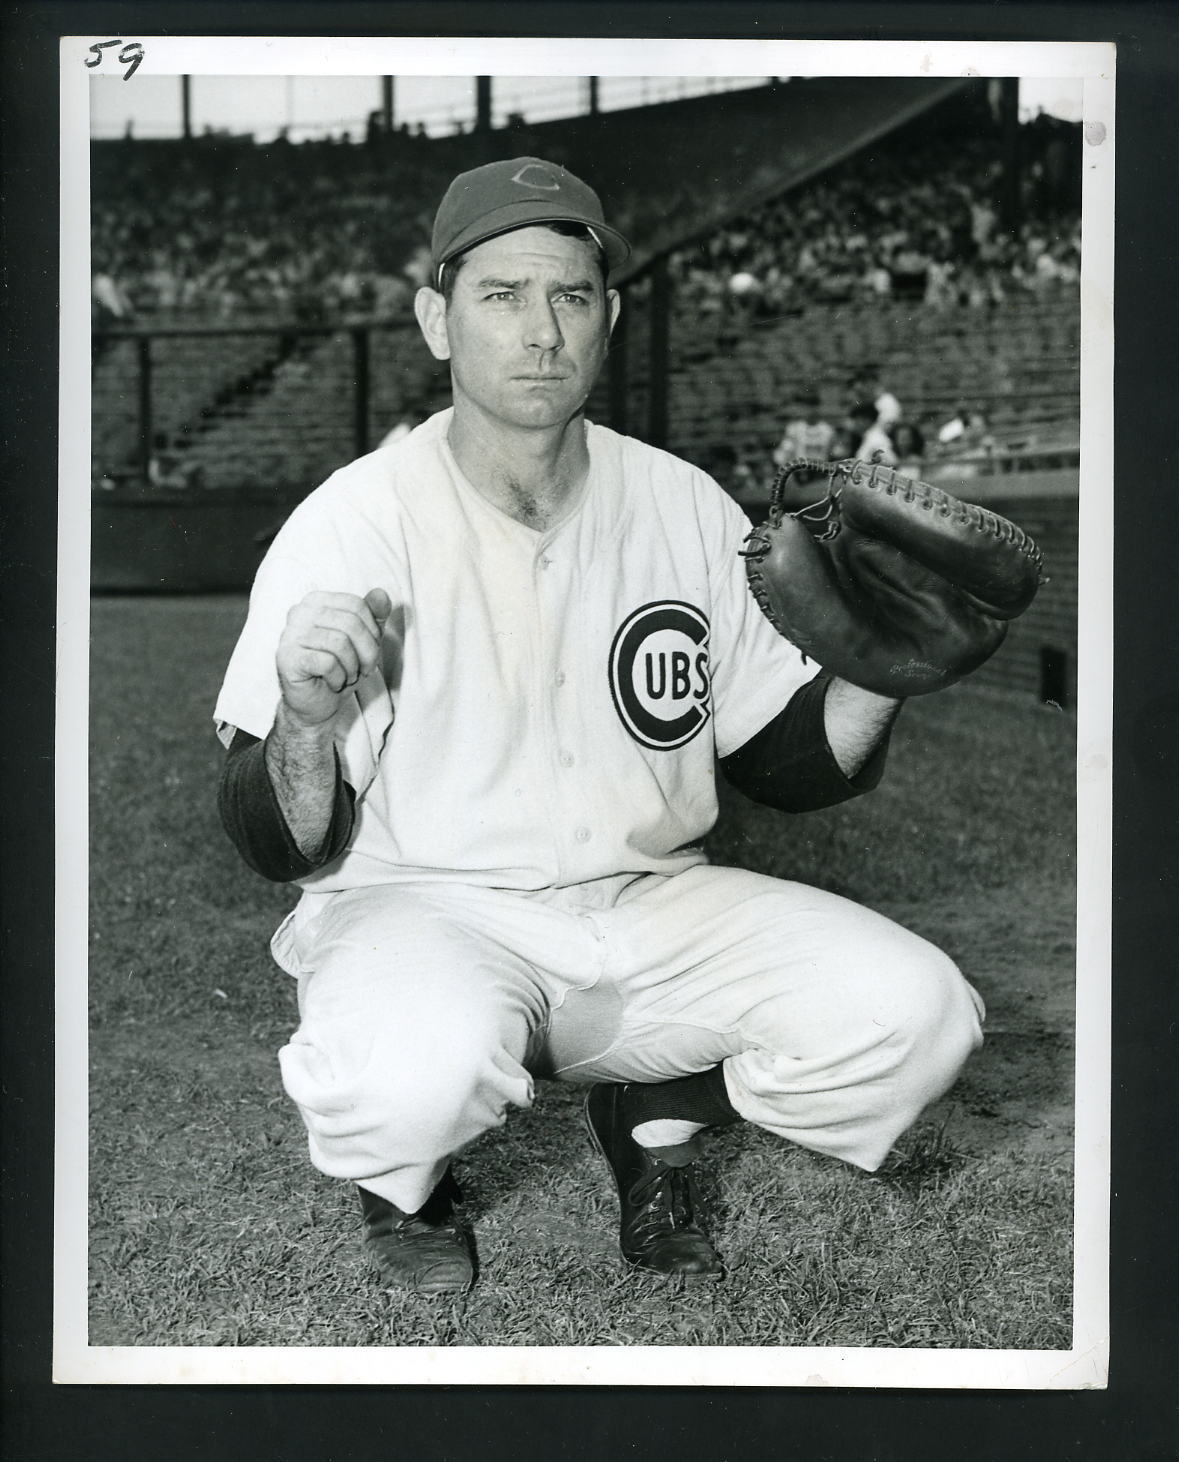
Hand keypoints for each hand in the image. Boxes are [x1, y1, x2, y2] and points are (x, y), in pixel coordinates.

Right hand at [275, 589, 391, 728]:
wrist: (316, 703)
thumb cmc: (339, 668)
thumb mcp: (364, 640)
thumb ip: (374, 615)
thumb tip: (382, 594)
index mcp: (317, 601)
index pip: (357, 605)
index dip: (373, 631)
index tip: (371, 651)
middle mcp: (299, 612)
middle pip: (350, 623)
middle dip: (367, 652)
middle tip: (363, 669)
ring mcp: (290, 634)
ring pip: (340, 643)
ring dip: (352, 667)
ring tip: (347, 676)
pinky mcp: (287, 658)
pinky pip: (327, 662)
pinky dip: (338, 678)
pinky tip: (332, 682)